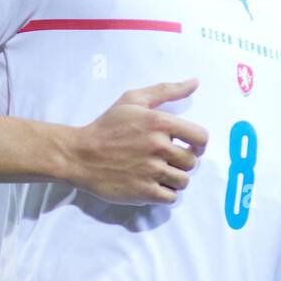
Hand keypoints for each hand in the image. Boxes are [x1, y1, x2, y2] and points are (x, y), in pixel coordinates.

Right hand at [62, 79, 208, 204]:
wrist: (80, 155)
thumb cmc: (107, 126)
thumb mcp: (133, 100)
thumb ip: (167, 91)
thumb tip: (195, 83)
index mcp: (159, 122)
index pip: (201, 137)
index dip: (199, 143)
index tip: (190, 146)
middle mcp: (158, 147)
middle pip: (192, 162)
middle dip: (182, 161)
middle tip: (167, 159)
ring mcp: (151, 171)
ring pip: (183, 181)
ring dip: (175, 179)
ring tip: (160, 173)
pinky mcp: (143, 192)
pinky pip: (171, 198)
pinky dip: (166, 193)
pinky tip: (154, 185)